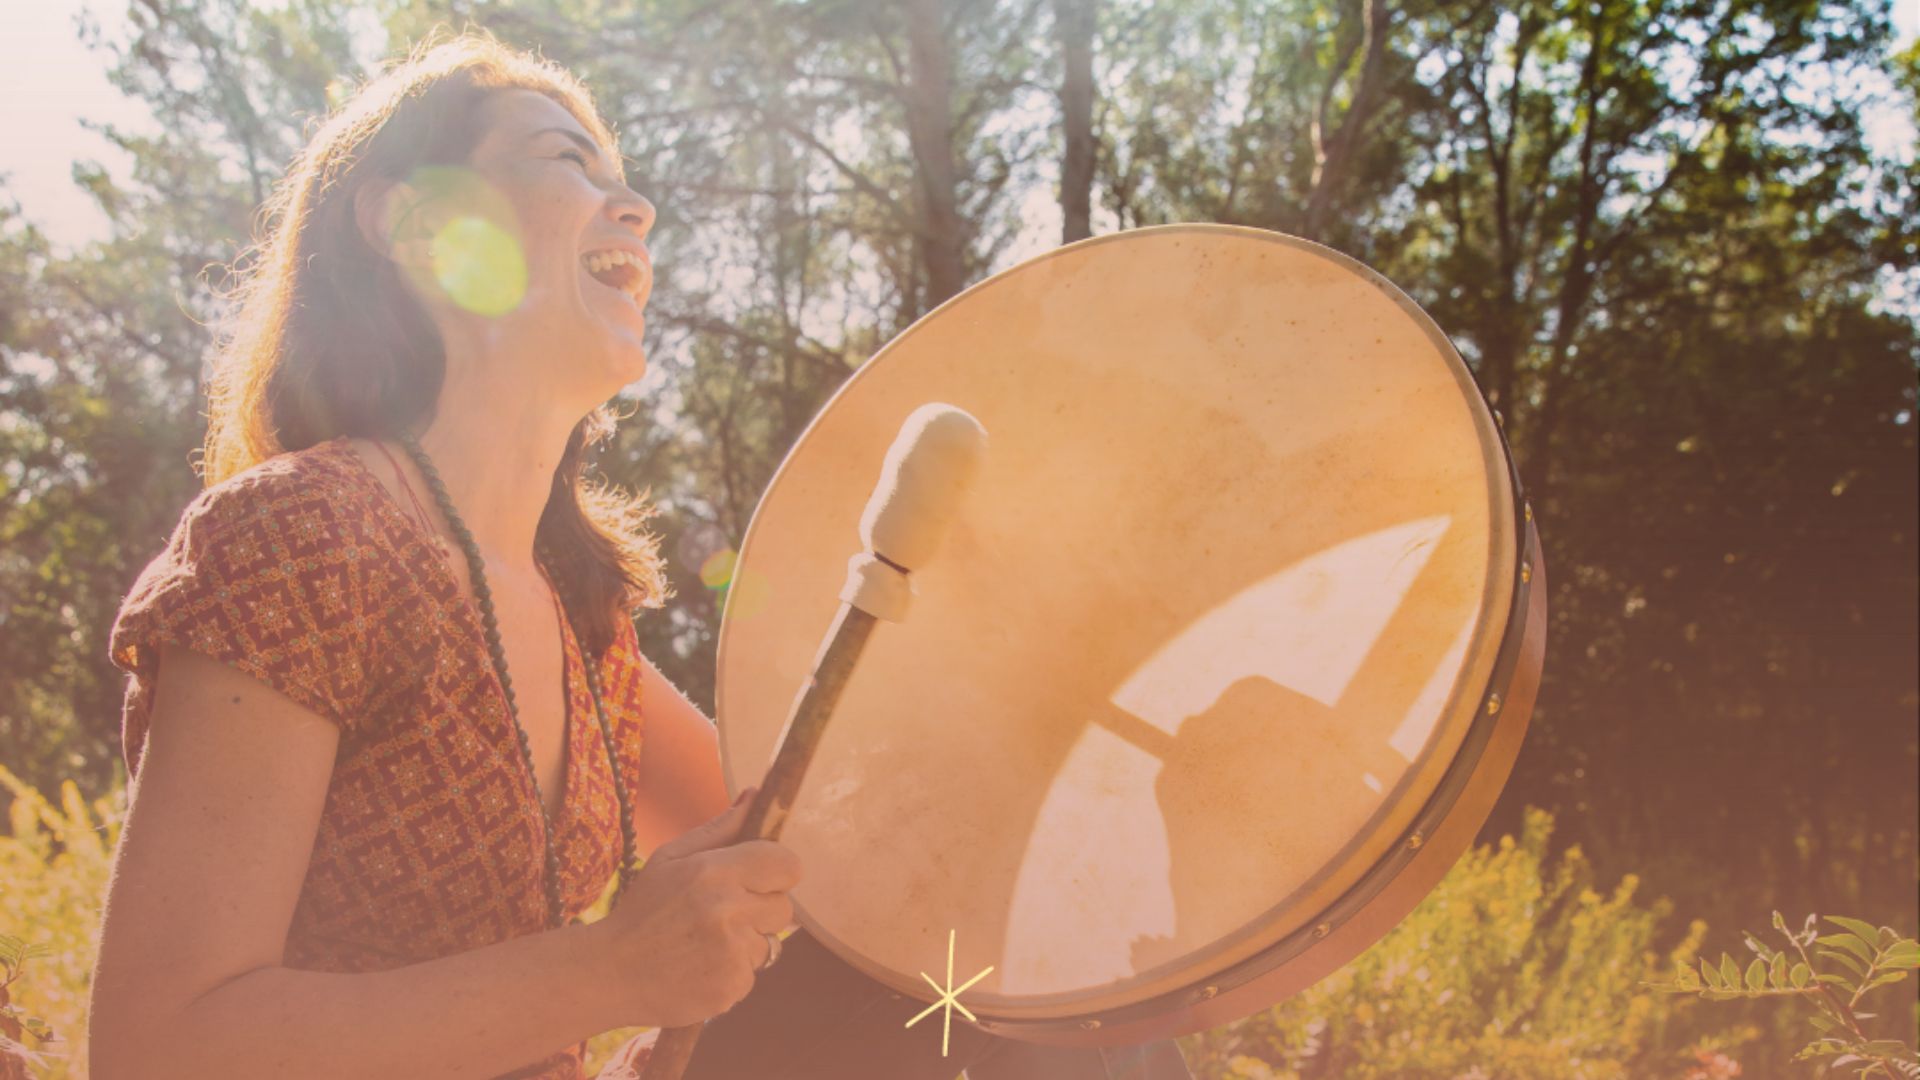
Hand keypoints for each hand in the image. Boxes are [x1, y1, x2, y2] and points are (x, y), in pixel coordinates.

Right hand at [593, 788, 802, 1027]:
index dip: (778, 871)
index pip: (788, 865)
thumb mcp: (670, 858)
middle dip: (761, 909)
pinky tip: (701, 967)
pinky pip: (753, 974)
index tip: (760, 879)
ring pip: (770, 944)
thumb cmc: (643, 910)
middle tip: (724, 914)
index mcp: (715, 871)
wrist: (610, 973)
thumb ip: (720, 828)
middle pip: (785, 907)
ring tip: (705, 943)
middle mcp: (728, 910)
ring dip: (746, 943)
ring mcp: (731, 952)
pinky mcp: (731, 987)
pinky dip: (732, 972)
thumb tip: (756, 794)